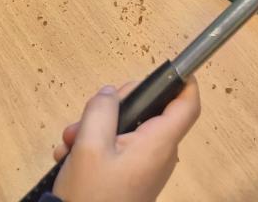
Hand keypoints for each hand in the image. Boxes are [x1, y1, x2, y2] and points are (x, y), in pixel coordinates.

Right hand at [53, 79, 200, 201]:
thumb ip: (102, 109)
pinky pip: (119, 148)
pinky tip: (70, 155)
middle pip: (149, 110)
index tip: (165, 69)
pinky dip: (96, 146)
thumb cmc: (91, 193)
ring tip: (70, 141)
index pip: (188, 104)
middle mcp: (158, 153)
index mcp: (159, 142)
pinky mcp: (131, 178)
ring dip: (97, 128)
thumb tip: (111, 93)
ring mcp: (145, 167)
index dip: (183, 81)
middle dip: (115, 106)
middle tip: (87, 114)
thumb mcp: (88, 146)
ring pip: (128, 128)